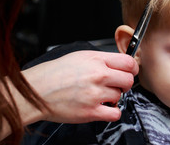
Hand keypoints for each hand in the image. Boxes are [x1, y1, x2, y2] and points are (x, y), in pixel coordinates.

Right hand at [22, 51, 137, 122]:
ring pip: (120, 96)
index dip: (132, 68)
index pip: (128, 62)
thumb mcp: (80, 56)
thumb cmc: (54, 73)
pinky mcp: (91, 111)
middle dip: (124, 83)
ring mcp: (95, 94)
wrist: (37, 90)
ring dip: (113, 97)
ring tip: (100, 95)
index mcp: (96, 60)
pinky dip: (112, 112)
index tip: (130, 71)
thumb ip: (101, 59)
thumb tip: (119, 63)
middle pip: (128, 80)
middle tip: (117, 85)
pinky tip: (103, 107)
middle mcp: (98, 75)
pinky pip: (115, 113)